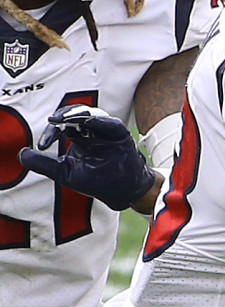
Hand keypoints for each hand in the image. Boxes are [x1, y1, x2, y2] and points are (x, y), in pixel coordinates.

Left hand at [19, 105, 155, 211]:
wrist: (120, 192)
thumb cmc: (95, 182)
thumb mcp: (64, 173)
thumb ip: (43, 164)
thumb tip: (21, 153)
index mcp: (79, 139)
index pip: (63, 127)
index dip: (51, 132)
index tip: (43, 145)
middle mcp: (92, 132)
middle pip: (76, 115)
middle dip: (64, 116)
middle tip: (54, 120)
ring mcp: (106, 133)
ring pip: (92, 115)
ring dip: (78, 114)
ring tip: (65, 119)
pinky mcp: (120, 136)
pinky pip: (110, 124)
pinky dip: (100, 121)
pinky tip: (89, 121)